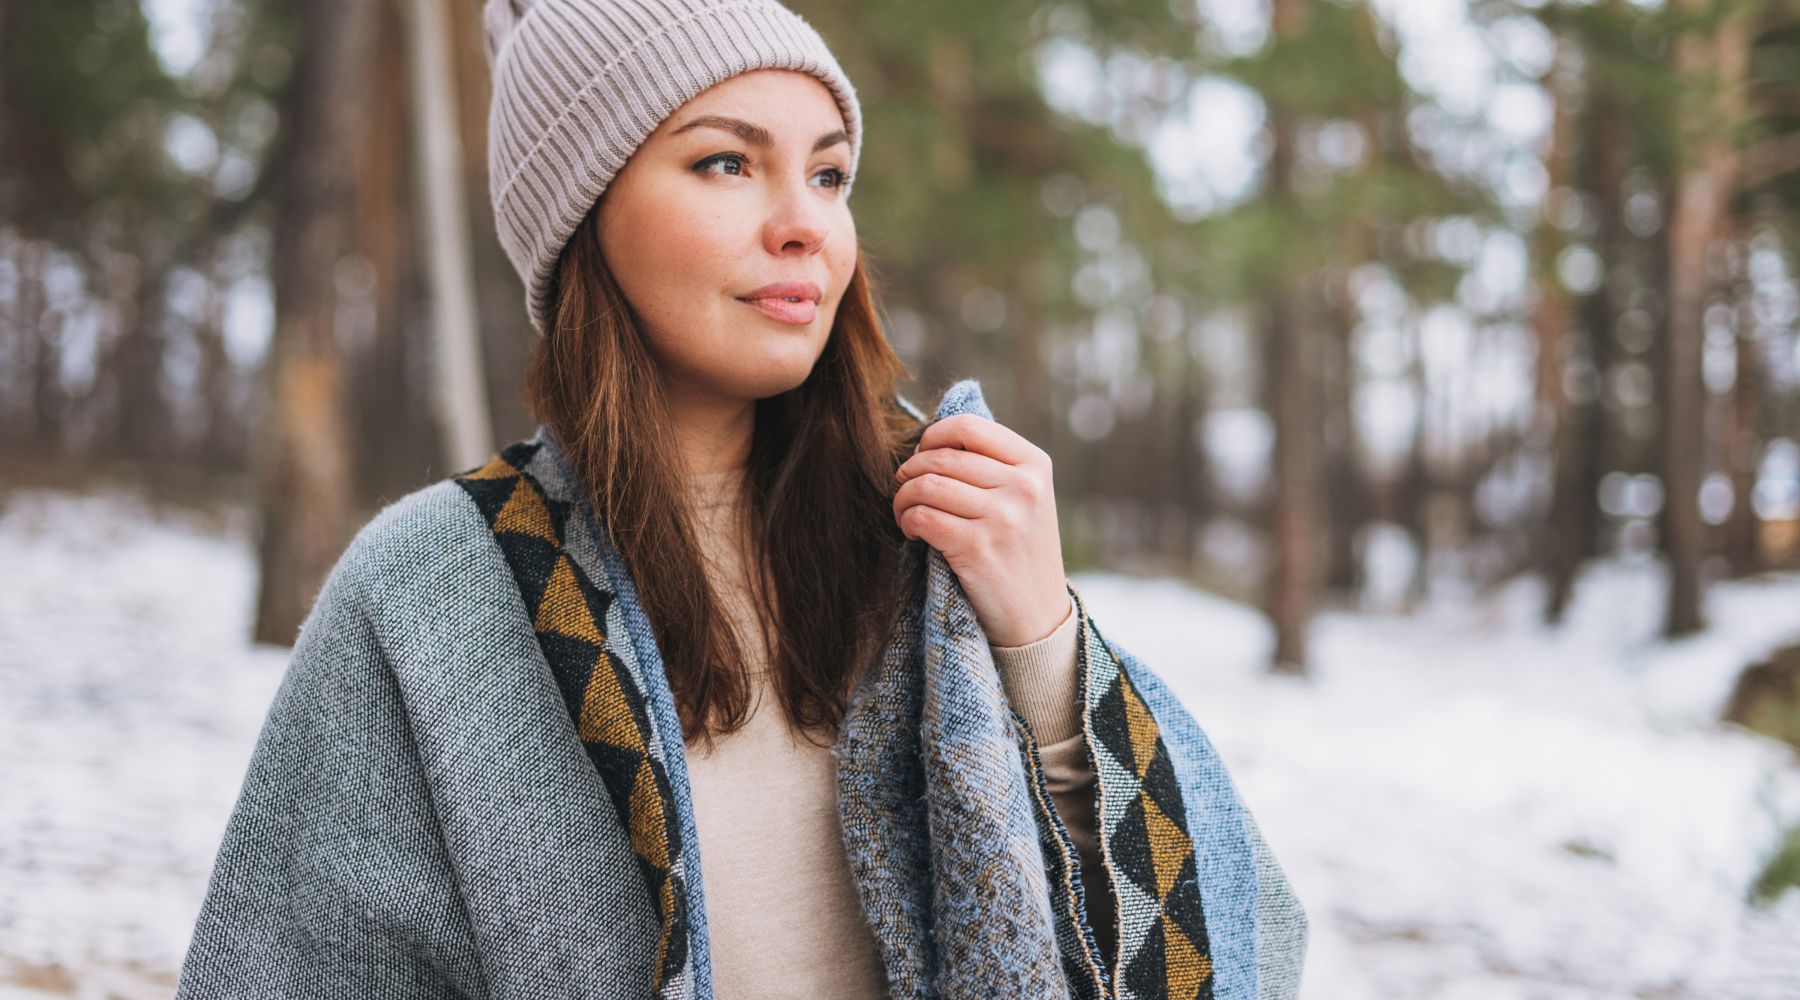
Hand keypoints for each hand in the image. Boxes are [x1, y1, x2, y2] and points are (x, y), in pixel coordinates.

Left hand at [892, 414, 1069, 646]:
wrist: (1037, 618)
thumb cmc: (1020, 553)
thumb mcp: (1026, 500)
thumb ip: (991, 466)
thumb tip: (931, 441)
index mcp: (1035, 464)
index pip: (969, 426)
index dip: (932, 436)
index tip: (921, 455)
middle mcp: (1023, 486)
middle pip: (941, 456)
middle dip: (909, 471)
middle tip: (902, 488)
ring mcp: (1002, 517)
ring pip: (927, 485)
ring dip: (902, 498)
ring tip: (904, 513)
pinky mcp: (978, 548)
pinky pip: (922, 516)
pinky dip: (906, 521)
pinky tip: (912, 532)